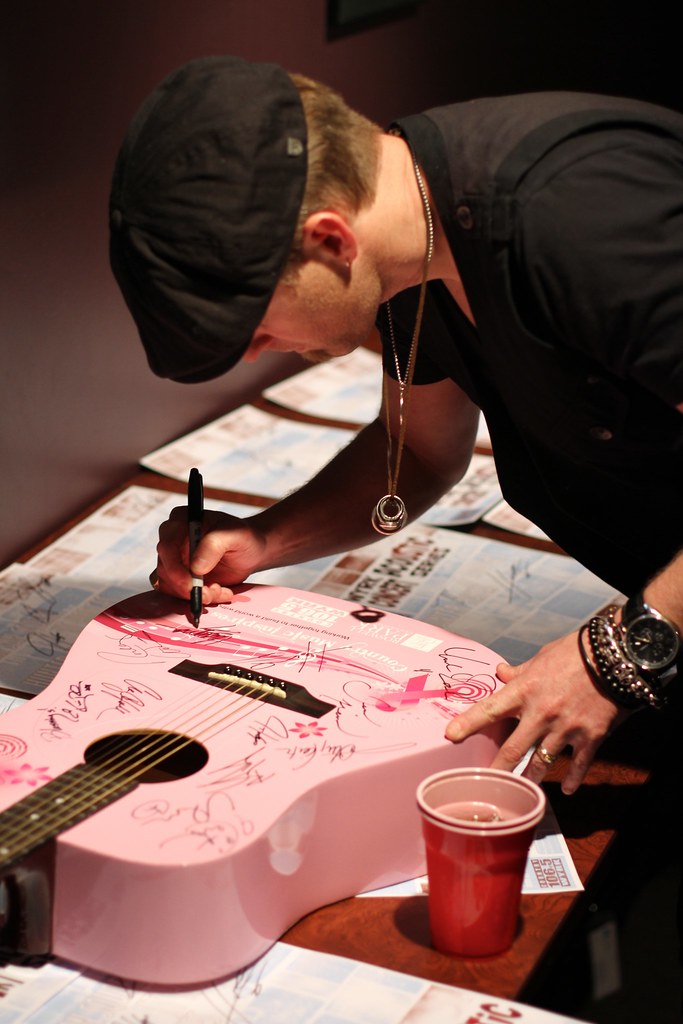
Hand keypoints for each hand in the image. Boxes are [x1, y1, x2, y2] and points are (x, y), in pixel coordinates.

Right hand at [154, 507, 267, 603]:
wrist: (252, 550)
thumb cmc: (242, 536)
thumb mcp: (234, 535)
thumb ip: (214, 545)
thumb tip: (195, 567)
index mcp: (181, 521)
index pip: (167, 546)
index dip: (175, 568)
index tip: (191, 584)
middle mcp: (172, 540)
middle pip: (165, 569)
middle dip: (187, 587)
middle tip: (210, 594)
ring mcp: (175, 560)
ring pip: (170, 585)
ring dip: (195, 595)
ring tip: (219, 591)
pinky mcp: (180, 576)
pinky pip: (180, 594)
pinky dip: (199, 598)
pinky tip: (218, 591)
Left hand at [444, 631, 626, 793]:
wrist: (615, 656)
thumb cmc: (575, 652)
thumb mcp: (542, 658)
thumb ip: (519, 672)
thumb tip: (500, 673)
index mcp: (525, 690)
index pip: (490, 709)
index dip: (468, 723)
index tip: (450, 737)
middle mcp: (542, 712)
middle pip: (513, 750)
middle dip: (497, 770)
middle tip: (485, 784)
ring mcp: (566, 728)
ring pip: (542, 764)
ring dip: (530, 780)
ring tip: (522, 791)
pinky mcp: (591, 736)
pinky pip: (578, 765)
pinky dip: (573, 779)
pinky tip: (567, 789)